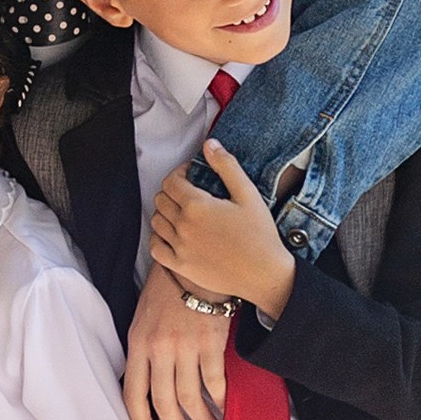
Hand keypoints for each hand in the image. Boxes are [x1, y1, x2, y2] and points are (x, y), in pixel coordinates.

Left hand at [123, 280, 229, 419]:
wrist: (192, 266)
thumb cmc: (166, 292)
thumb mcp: (141, 321)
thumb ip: (142, 353)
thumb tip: (147, 386)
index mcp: (138, 344)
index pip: (133, 394)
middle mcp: (160, 349)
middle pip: (165, 402)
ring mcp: (186, 347)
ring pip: (192, 397)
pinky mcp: (211, 343)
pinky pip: (215, 381)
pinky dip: (220, 398)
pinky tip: (223, 406)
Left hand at [149, 137, 296, 321]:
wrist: (265, 275)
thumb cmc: (260, 234)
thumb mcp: (248, 195)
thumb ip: (227, 166)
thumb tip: (209, 144)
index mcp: (197, 206)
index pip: (171, 181)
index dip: (179, 173)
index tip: (192, 175)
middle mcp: (183, 226)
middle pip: (161, 199)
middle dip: (172, 191)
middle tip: (189, 192)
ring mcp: (180, 248)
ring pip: (157, 221)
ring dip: (165, 213)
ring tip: (183, 212)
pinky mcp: (180, 266)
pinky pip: (156, 248)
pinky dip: (159, 238)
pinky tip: (173, 235)